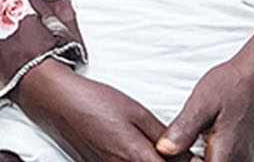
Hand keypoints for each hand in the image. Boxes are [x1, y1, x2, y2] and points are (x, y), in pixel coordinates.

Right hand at [14, 60, 185, 161]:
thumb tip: (189, 156)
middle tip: (183, 154)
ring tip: (157, 151)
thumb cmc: (94, 100)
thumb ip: (164, 137)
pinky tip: (138, 151)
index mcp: (136, 157)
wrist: (53, 99)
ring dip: (153, 161)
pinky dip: (135, 161)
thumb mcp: (136, 112)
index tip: (200, 159)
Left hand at [156, 46, 253, 160]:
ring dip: (192, 157)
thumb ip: (184, 130)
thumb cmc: (233, 86)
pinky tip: (188, 140)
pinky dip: (202, 155)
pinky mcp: (242, 153)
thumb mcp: (201, 104)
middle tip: (167, 142)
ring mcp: (242, 159)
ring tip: (178, 138)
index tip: (163, 150)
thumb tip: (164, 150)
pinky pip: (220, 160)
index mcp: (226, 155)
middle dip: (184, 159)